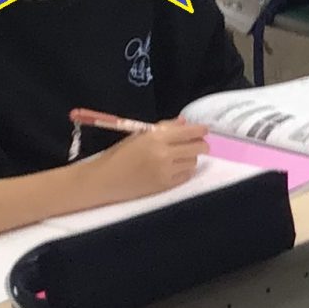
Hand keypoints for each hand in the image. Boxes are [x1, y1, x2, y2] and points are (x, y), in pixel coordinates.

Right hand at [82, 122, 207, 202]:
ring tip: (177, 156)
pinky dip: (184, 170)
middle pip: (198, 148)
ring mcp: (166, 171)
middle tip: (195, 144)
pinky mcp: (166, 185)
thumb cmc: (119, 155)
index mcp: (155, 138)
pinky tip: (173, 168)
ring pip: (194, 162)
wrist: (104, 180)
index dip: (200, 130)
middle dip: (200, 144)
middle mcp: (164, 154)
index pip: (189, 132)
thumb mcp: (139, 135)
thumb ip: (164, 128)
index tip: (203, 130)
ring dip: (190, 157)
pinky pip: (186, 175)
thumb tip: (184, 122)